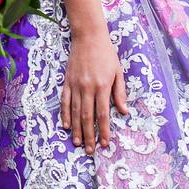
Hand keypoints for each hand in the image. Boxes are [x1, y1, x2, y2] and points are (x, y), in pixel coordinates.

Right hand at [60, 30, 128, 154]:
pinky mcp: (67, 82)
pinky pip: (65, 102)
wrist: (88, 37)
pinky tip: (66, 126)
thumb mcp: (118, 72)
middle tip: (89, 151)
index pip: (102, 114)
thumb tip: (124, 111)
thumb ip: (119, 93)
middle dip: (89, 136)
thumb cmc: (106, 54)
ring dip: (76, 129)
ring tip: (77, 143)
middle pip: (87, 117)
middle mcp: (87, 88)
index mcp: (102, 86)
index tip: (104, 143)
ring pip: (75, 112)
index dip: (103, 131)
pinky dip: (65, 115)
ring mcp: (75, 85)